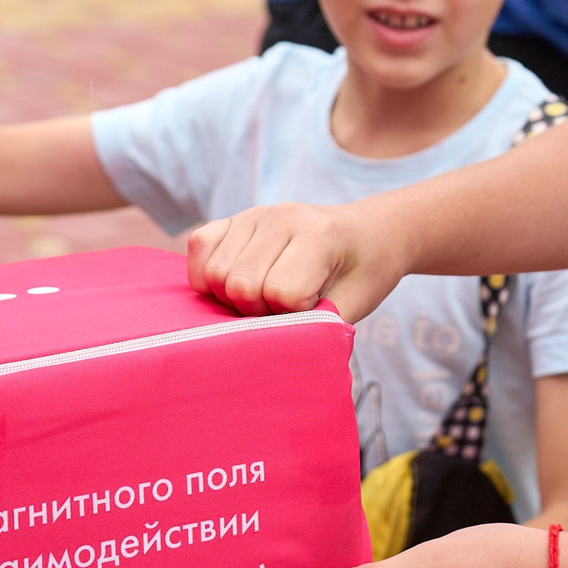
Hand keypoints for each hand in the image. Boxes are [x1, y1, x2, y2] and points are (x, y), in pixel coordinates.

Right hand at [186, 199, 404, 320]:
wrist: (367, 234)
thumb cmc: (362, 273)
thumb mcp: (354, 305)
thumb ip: (316, 328)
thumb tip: (271, 353)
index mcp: (318, 234)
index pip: (281, 293)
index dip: (296, 314)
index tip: (316, 306)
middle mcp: (280, 216)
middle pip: (240, 286)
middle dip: (260, 310)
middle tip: (286, 307)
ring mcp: (252, 214)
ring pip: (214, 274)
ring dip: (234, 297)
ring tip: (265, 295)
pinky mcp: (231, 219)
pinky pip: (199, 247)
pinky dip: (208, 275)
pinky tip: (235, 284)